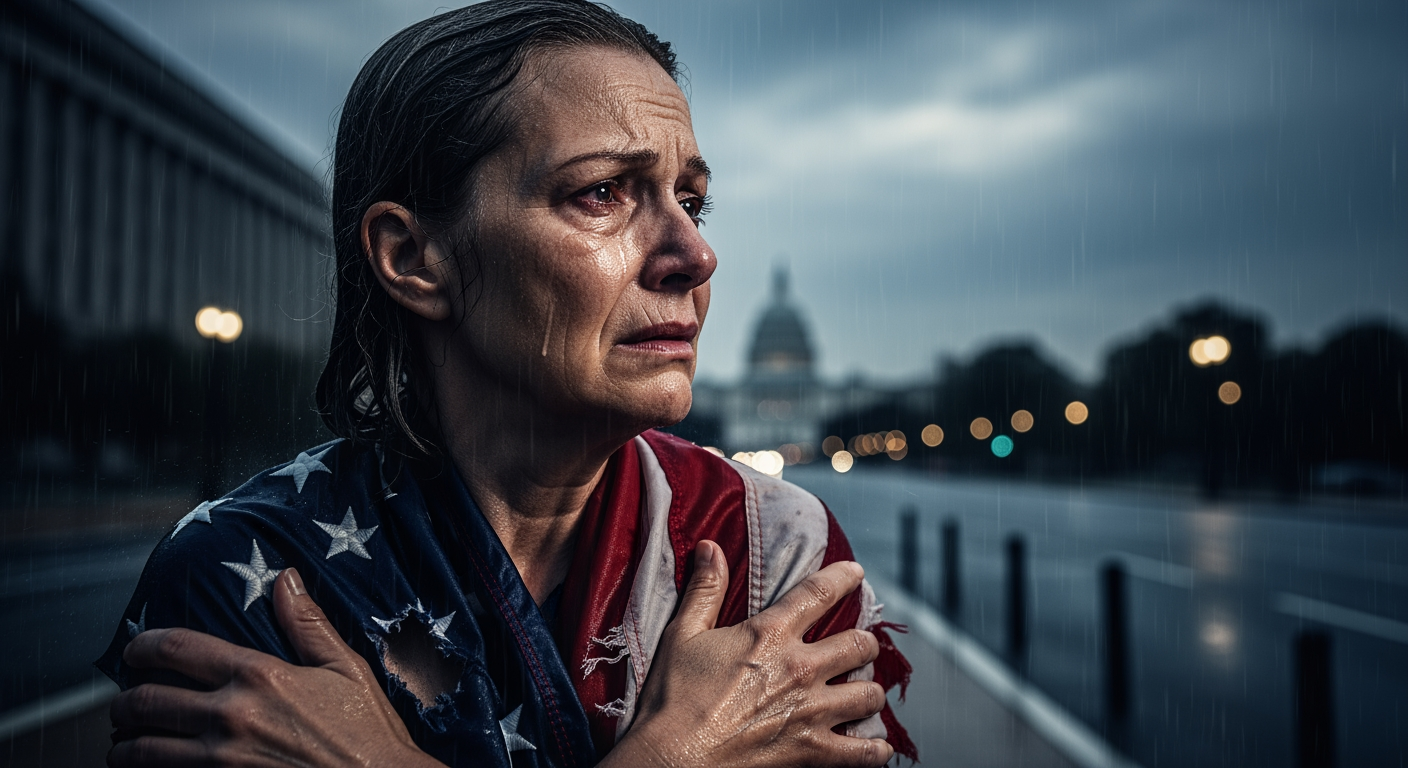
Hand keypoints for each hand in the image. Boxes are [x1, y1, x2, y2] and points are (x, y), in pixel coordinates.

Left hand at [107, 568, 441, 767]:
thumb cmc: (367, 732)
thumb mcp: (346, 668)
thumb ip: (308, 623)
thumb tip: (285, 579)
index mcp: (259, 676)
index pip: (176, 649)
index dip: (142, 646)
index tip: (135, 651)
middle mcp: (232, 716)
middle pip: (145, 702)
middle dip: (123, 702)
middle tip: (124, 704)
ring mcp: (222, 761)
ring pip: (142, 750)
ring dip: (123, 745)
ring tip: (125, 742)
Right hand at [605, 541, 892, 767]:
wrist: (671, 758)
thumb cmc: (672, 698)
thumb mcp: (682, 635)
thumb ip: (704, 590)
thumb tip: (710, 546)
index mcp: (770, 634)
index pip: (819, 593)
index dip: (843, 578)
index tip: (856, 573)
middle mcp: (800, 668)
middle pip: (860, 645)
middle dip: (864, 644)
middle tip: (858, 649)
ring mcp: (811, 712)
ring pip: (870, 695)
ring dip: (870, 693)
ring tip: (863, 695)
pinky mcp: (812, 752)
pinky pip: (864, 752)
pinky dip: (873, 750)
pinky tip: (874, 747)